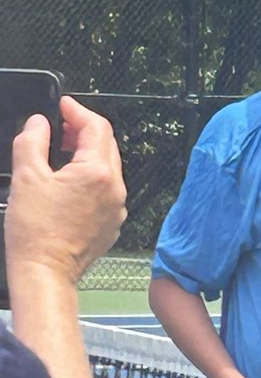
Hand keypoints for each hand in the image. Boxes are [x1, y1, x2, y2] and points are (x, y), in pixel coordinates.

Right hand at [5, 97, 126, 283]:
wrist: (46, 273)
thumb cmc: (37, 233)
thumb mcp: (26, 177)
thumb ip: (32, 141)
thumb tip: (38, 123)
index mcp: (97, 173)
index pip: (96, 126)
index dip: (77, 110)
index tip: (63, 105)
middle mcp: (114, 188)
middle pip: (106, 145)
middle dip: (84, 130)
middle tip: (60, 127)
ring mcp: (117, 207)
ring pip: (107, 167)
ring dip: (87, 154)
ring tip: (62, 153)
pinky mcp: (112, 222)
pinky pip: (106, 190)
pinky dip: (91, 178)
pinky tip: (70, 182)